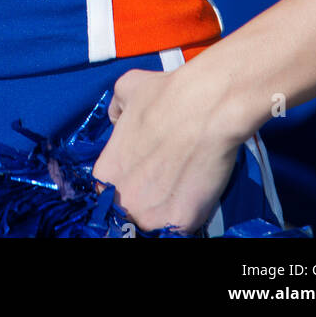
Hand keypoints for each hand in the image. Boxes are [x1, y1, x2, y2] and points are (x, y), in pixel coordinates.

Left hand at [91, 66, 241, 234]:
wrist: (208, 105)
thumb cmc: (167, 94)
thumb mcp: (126, 89)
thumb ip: (115, 109)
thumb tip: (117, 119)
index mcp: (106, 172)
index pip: (109, 190)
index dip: (129, 182)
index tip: (145, 174)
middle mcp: (122, 198)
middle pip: (130, 210)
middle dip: (145, 198)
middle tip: (166, 179)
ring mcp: (150, 215)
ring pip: (154, 222)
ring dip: (166, 209)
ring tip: (183, 184)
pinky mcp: (180, 223)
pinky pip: (181, 227)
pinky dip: (190, 214)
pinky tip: (198, 191)